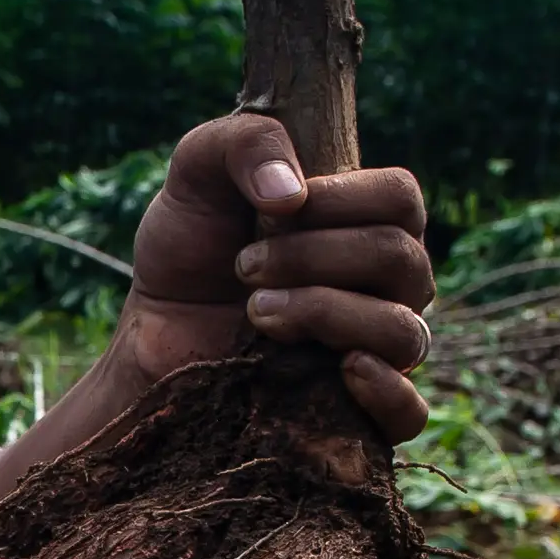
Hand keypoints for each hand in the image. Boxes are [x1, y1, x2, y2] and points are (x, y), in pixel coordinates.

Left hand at [120, 111, 433, 441]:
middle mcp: (384, 287)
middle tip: (244, 265)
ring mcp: (375, 351)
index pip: (401, 199)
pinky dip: (387, 392)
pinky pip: (409, 415)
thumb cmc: (189, 250)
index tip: (274, 211)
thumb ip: (243, 143)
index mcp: (364, 224)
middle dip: (313, 256)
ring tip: (256, 313)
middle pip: (401, 260)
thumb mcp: (197, 173)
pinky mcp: (353, 415)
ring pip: (406, 331)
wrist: (150, 335)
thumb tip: (293, 194)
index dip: (341, 199)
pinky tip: (342, 370)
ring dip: (325, 312)